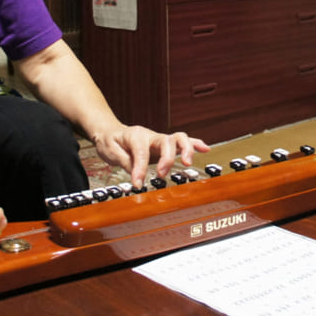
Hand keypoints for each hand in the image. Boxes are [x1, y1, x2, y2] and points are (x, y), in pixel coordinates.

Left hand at [92, 125, 209, 187]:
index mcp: (136, 136)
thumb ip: (125, 163)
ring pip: (179, 138)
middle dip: (167, 158)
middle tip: (162, 174)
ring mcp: (160, 139)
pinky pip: (183, 142)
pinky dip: (195, 144)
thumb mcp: (110, 151)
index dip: (140, 169)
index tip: (137, 183)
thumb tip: (138, 178)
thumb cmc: (110, 141)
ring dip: (186, 150)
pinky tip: (205, 149)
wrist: (111, 132)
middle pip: (166, 141)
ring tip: (188, 163)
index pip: (142, 152)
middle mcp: (151, 135)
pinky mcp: (166, 145)